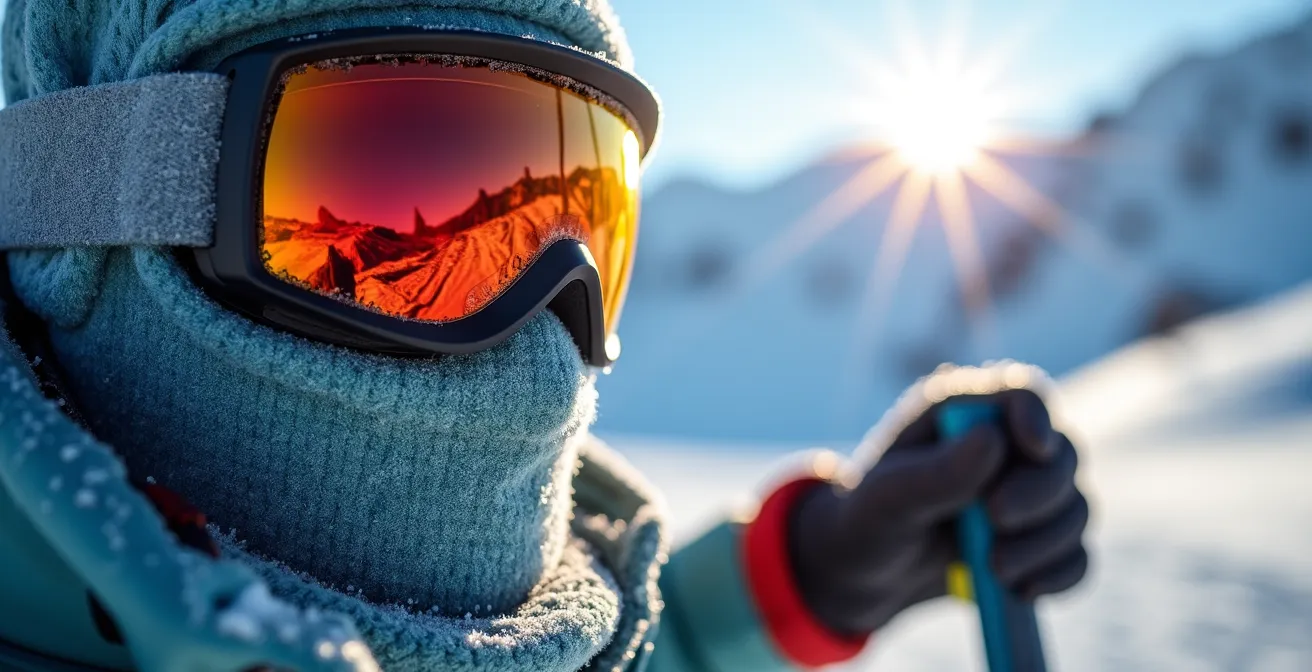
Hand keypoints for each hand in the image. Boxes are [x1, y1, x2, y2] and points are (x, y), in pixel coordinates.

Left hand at [788, 387, 1089, 635]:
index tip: (1034, 448)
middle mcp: (1003, 444)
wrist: (867, 573)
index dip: (1037, 416)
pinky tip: (1023, 590)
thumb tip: (993, 439)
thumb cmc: (869, 520)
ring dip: (1045, 543)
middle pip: (1062, 453)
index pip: (1021, 393)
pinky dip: (1059, 574)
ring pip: (1075, 506)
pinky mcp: (1038, 538)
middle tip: (997, 520)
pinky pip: (1076, 553)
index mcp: (962, 413)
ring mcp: (1027, 491)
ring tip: (994, 570)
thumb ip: (934, 473)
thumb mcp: (886, 499)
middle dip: (1039, 493)